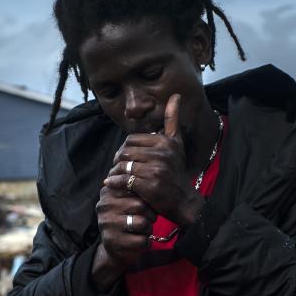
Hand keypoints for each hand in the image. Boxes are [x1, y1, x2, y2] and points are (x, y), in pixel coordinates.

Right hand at [91, 181, 156, 289]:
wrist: (115, 248)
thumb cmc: (127, 219)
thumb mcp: (127, 200)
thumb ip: (133, 187)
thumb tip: (147, 173)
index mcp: (108, 191)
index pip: (135, 188)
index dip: (146, 198)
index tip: (144, 206)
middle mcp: (104, 206)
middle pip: (141, 205)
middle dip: (150, 214)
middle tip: (146, 220)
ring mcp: (107, 224)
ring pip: (142, 222)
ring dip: (148, 229)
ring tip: (142, 230)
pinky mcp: (113, 241)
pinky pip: (142, 240)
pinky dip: (146, 242)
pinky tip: (139, 241)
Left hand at [104, 94, 204, 226]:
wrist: (183, 200)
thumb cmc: (176, 171)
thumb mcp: (177, 143)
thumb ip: (172, 120)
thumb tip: (175, 95)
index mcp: (166, 142)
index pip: (132, 139)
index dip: (126, 148)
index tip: (126, 158)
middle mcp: (162, 154)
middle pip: (125, 151)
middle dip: (119, 160)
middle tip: (118, 167)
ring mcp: (155, 170)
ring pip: (123, 165)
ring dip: (115, 171)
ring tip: (116, 176)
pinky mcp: (148, 186)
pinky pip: (123, 179)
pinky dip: (114, 182)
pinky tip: (112, 184)